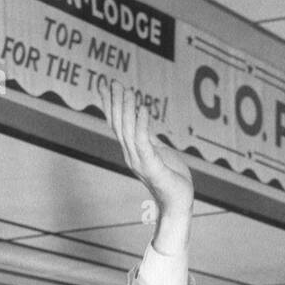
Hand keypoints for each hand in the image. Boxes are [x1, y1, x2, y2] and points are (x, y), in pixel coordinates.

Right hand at [101, 80, 192, 252]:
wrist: (179, 202)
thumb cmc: (172, 178)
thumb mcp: (159, 151)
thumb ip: (148, 136)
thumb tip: (141, 117)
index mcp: (132, 151)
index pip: (117, 125)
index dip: (110, 105)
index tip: (106, 85)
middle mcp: (131, 156)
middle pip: (119, 125)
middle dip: (115, 103)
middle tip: (113, 81)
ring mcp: (140, 162)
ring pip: (128, 131)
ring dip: (126, 110)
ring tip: (127, 91)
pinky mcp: (152, 167)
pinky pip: (144, 143)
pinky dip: (142, 125)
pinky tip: (143, 109)